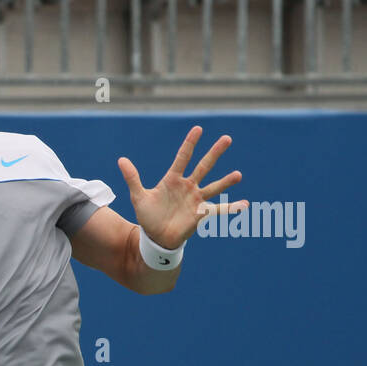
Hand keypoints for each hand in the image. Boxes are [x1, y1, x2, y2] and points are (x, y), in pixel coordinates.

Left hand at [117, 126, 248, 248]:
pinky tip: (245, 204)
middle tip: (227, 138)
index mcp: (173, 180)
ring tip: (238, 174)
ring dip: (226, 181)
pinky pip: (218, 209)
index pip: (183, 158)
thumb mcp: (139, 196)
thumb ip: (132, 178)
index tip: (198, 129)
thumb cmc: (148, 215)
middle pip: (203, 166)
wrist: (155, 236)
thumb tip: (121, 159)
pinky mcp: (200, 213)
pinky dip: (231, 207)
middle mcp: (187, 186)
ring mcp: (196, 199)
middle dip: (214, 153)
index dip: (190, 144)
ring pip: (213, 187)